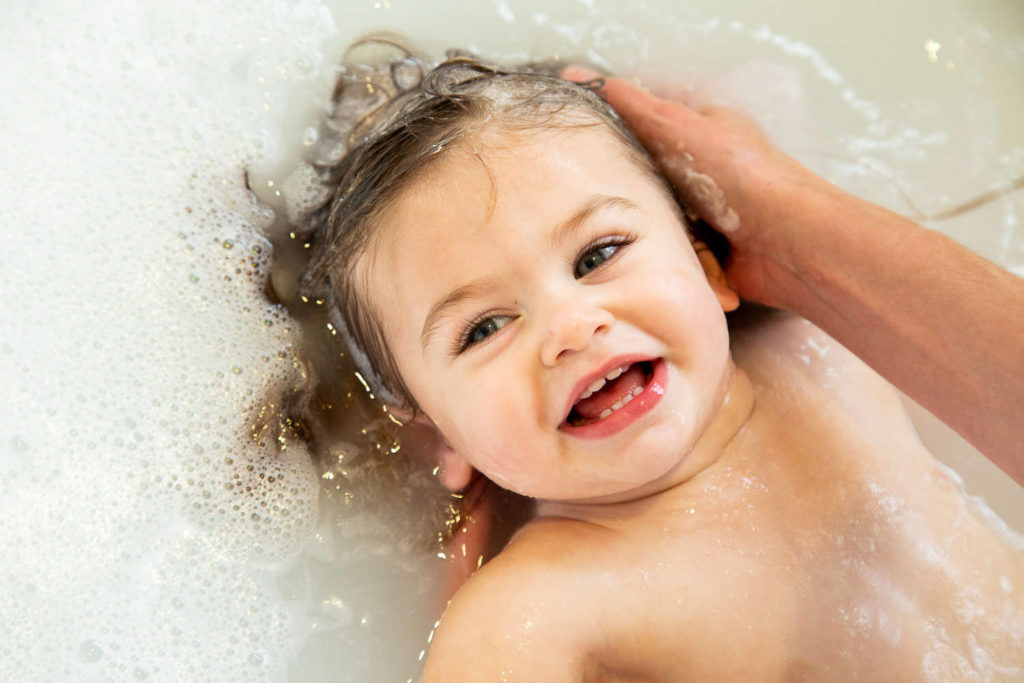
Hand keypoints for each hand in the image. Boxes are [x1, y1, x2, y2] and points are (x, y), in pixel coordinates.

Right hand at [563, 68, 845, 308]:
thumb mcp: (686, 131)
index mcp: (699, 135)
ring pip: (658, 230)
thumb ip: (639, 109)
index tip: (588, 155)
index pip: (644, 130)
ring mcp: (705, 218)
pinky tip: (712, 268)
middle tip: (626, 207)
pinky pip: (680, 263)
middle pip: (644, 187)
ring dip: (670, 244)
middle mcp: (701, 176)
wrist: (794, 245)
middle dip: (638, 203)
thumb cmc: (747, 178)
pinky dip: (696, 270)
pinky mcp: (710, 257)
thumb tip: (591, 80)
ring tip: (689, 243)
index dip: (616, 140)